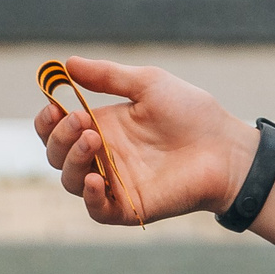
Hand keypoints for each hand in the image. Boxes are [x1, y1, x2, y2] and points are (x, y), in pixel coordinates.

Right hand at [33, 57, 257, 223]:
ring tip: (94, 140)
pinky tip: (95, 179)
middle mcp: (103, 156)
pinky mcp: (131, 207)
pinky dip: (90, 197)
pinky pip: (97, 210)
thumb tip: (67, 64)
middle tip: (82, 121)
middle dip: (60, 137)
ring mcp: (115, 183)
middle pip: (57, 155)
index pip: (57, 129)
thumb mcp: (148, 84)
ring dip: (73, 160)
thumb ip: (108, 76)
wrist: (226, 148)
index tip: (54, 105)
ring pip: (72, 181)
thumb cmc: (192, 113)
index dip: (48, 120)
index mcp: (102, 126)